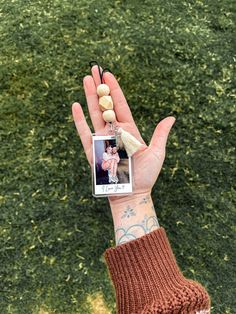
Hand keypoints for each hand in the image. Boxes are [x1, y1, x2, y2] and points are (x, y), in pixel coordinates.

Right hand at [72, 65, 175, 204]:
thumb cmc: (145, 176)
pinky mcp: (91, 150)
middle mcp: (114, 132)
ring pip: (94, 114)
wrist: (131, 193)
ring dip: (89, 96)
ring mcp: (101, 140)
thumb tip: (171, 117)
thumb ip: (160, 134)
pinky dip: (79, 119)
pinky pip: (84, 132)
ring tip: (85, 79)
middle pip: (105, 105)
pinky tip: (75, 105)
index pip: (120, 105)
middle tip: (93, 69)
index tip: (108, 74)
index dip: (114, 89)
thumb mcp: (157, 152)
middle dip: (99, 86)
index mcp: (128, 130)